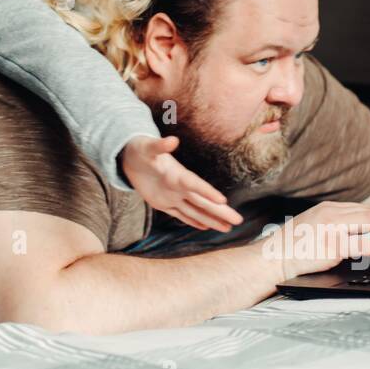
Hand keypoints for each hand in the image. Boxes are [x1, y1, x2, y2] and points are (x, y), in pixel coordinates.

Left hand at [120, 134, 242, 230]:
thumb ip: (160, 145)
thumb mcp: (147, 147)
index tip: (222, 200)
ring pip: (195, 210)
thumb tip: (172, 140)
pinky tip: (206, 227)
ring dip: (211, 219)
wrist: (131, 156)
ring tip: (228, 228)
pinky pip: (180, 214)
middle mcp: (179, 187)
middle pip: (202, 201)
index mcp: (177, 174)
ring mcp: (172, 196)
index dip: (207, 192)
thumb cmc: (141, 148)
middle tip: (238, 220)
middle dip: (220, 211)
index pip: (195, 184)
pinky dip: (192, 221)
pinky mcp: (162, 203)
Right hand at [263, 201, 369, 282]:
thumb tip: (354, 234)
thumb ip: (331, 227)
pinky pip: (367, 244)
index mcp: (325, 209)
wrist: (271, 258)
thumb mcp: (311, 228)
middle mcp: (330, 213)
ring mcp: (332, 228)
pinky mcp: (334, 246)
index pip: (360, 208)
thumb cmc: (289, 249)